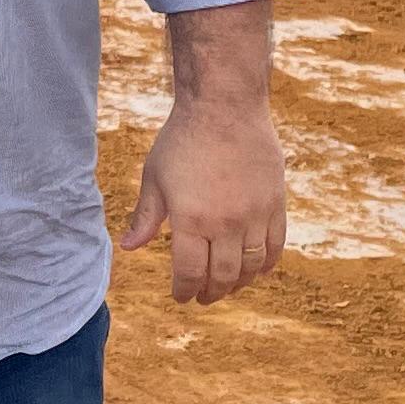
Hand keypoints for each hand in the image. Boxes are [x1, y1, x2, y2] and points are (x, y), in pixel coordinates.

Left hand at [125, 95, 287, 305]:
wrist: (225, 106)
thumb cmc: (183, 140)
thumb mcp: (155, 177)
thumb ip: (146, 217)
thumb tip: (129, 248)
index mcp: (191, 219)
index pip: (190, 273)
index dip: (184, 291)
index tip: (180, 296)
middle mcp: (226, 223)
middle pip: (223, 276)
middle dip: (211, 293)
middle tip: (203, 297)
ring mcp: (255, 214)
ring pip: (252, 267)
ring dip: (239, 283)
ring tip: (227, 286)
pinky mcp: (275, 203)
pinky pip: (275, 245)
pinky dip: (266, 264)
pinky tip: (256, 269)